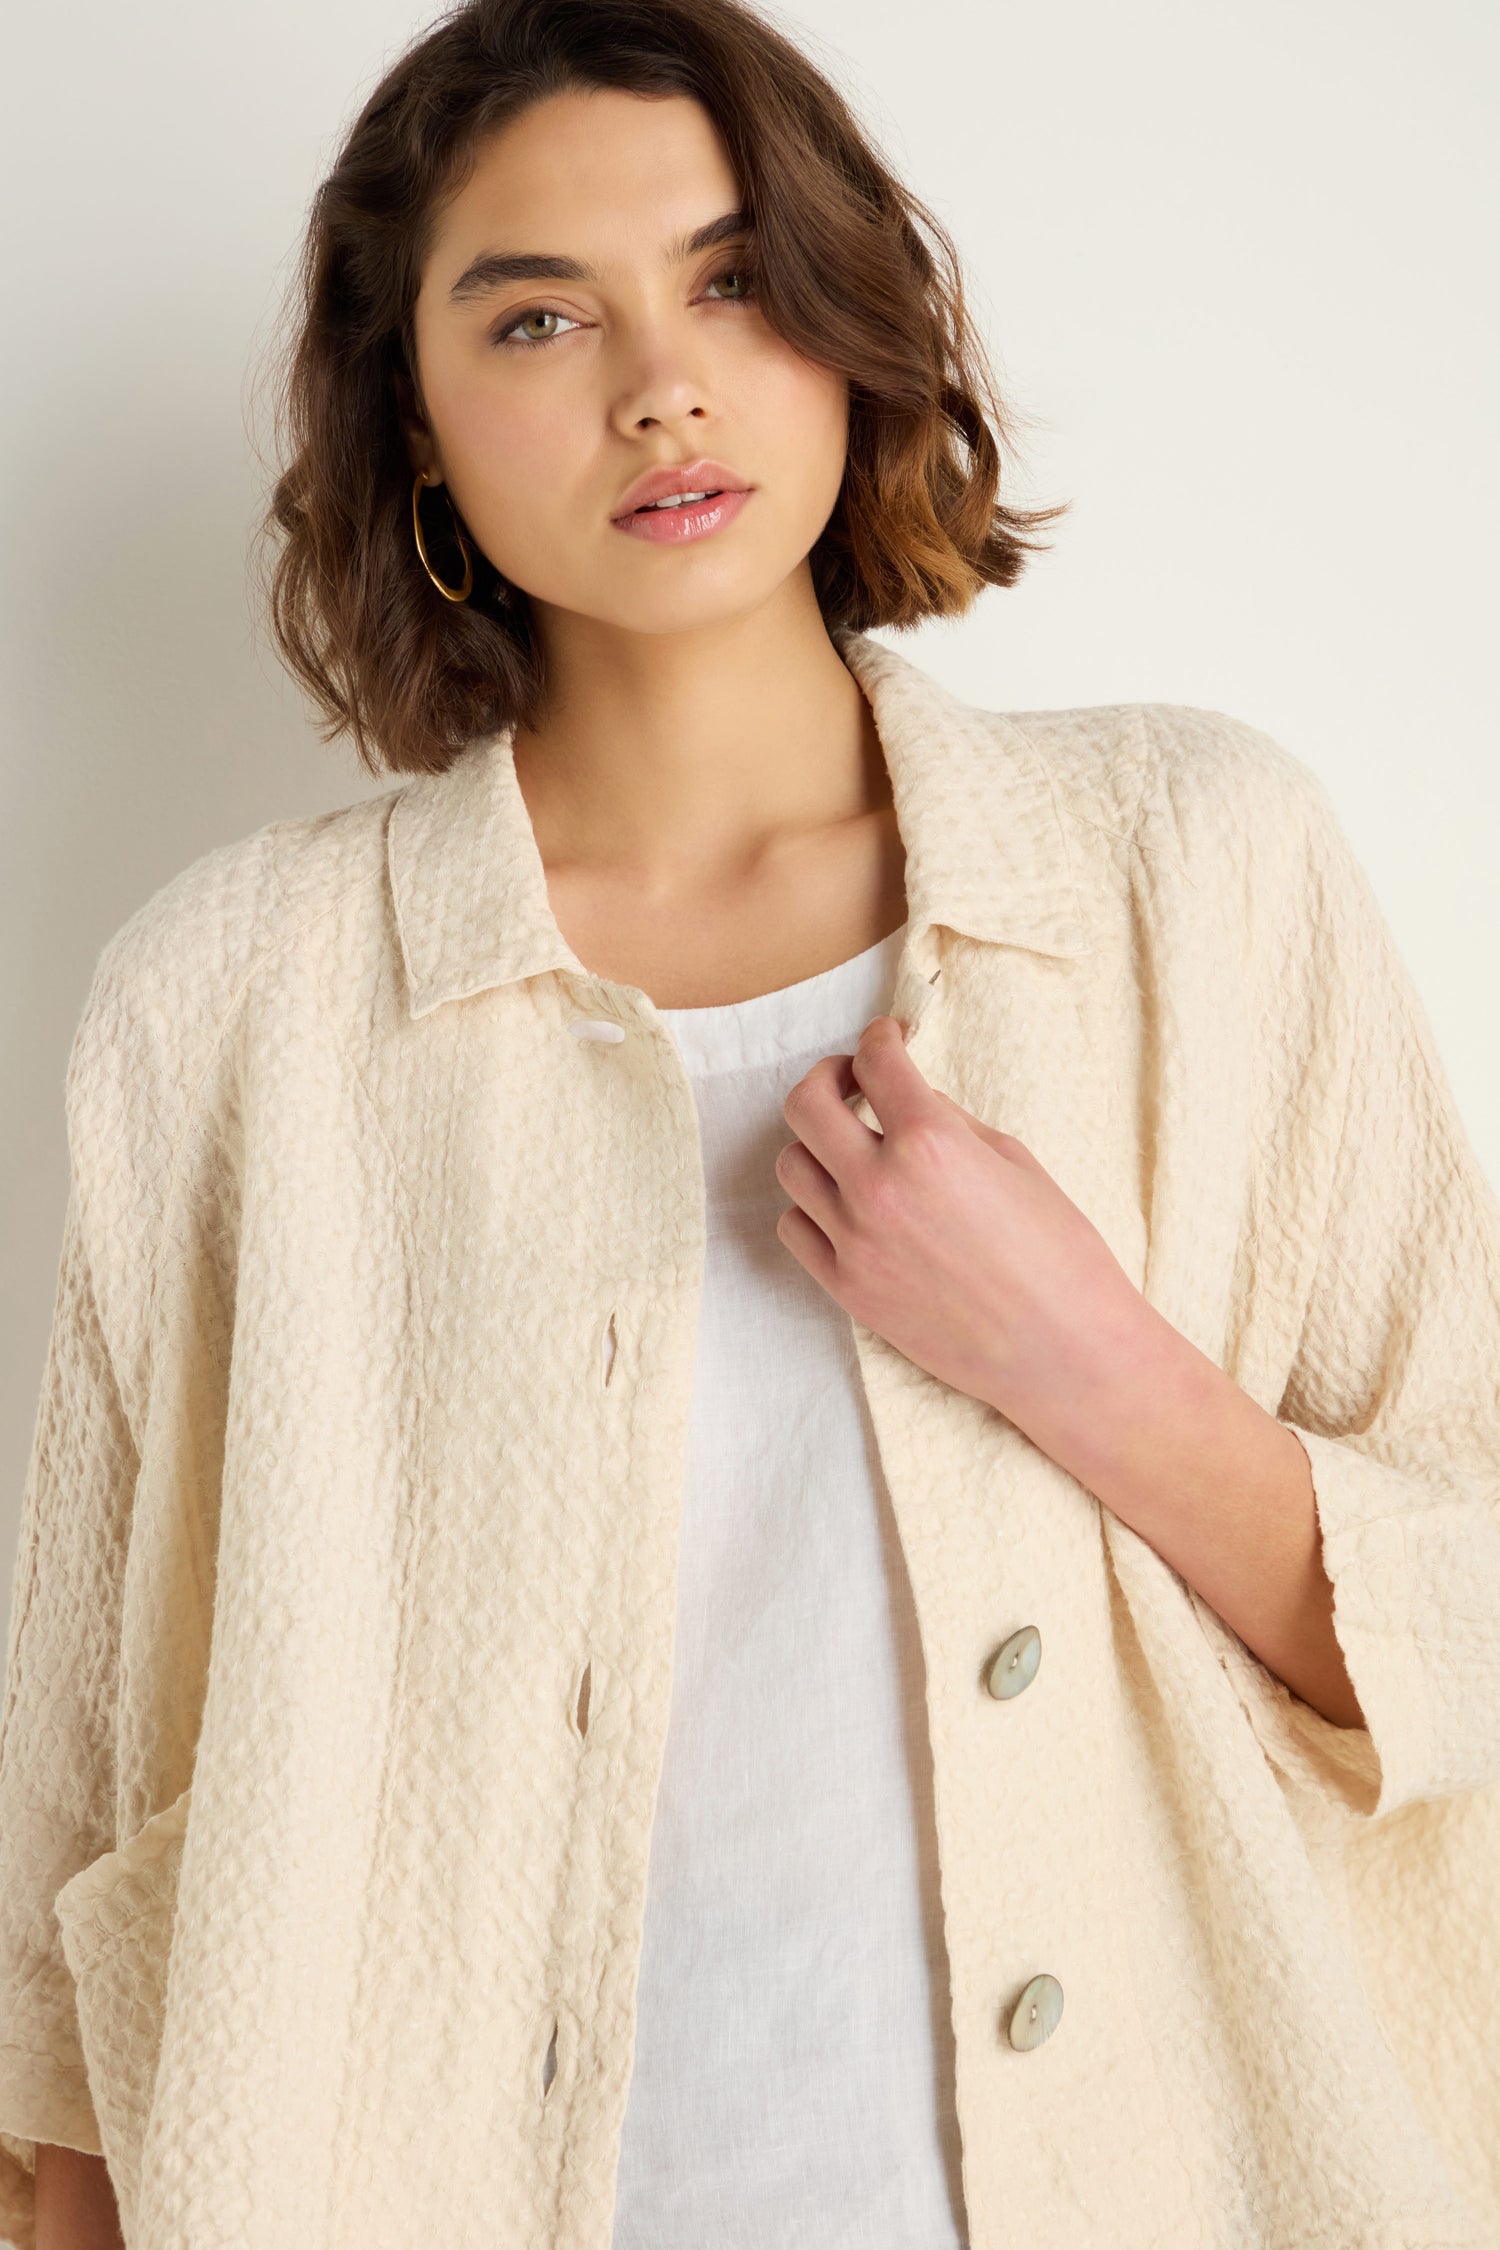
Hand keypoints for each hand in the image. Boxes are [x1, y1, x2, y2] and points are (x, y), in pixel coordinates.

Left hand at [774, 1015, 1158, 1459]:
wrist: (1065, 1352)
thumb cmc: (1060, 1254)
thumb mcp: (1014, 1162)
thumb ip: (949, 1122)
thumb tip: (907, 1099)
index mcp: (930, 1144)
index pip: (876, 1062)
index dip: (880, 1038)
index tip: (887, 1040)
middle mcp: (879, 1187)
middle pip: (806, 1104)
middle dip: (829, 1078)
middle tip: (854, 1083)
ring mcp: (855, 1241)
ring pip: (791, 1166)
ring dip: (818, 1146)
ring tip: (853, 1151)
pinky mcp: (847, 1288)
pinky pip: (796, 1228)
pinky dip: (814, 1207)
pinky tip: (847, 1206)